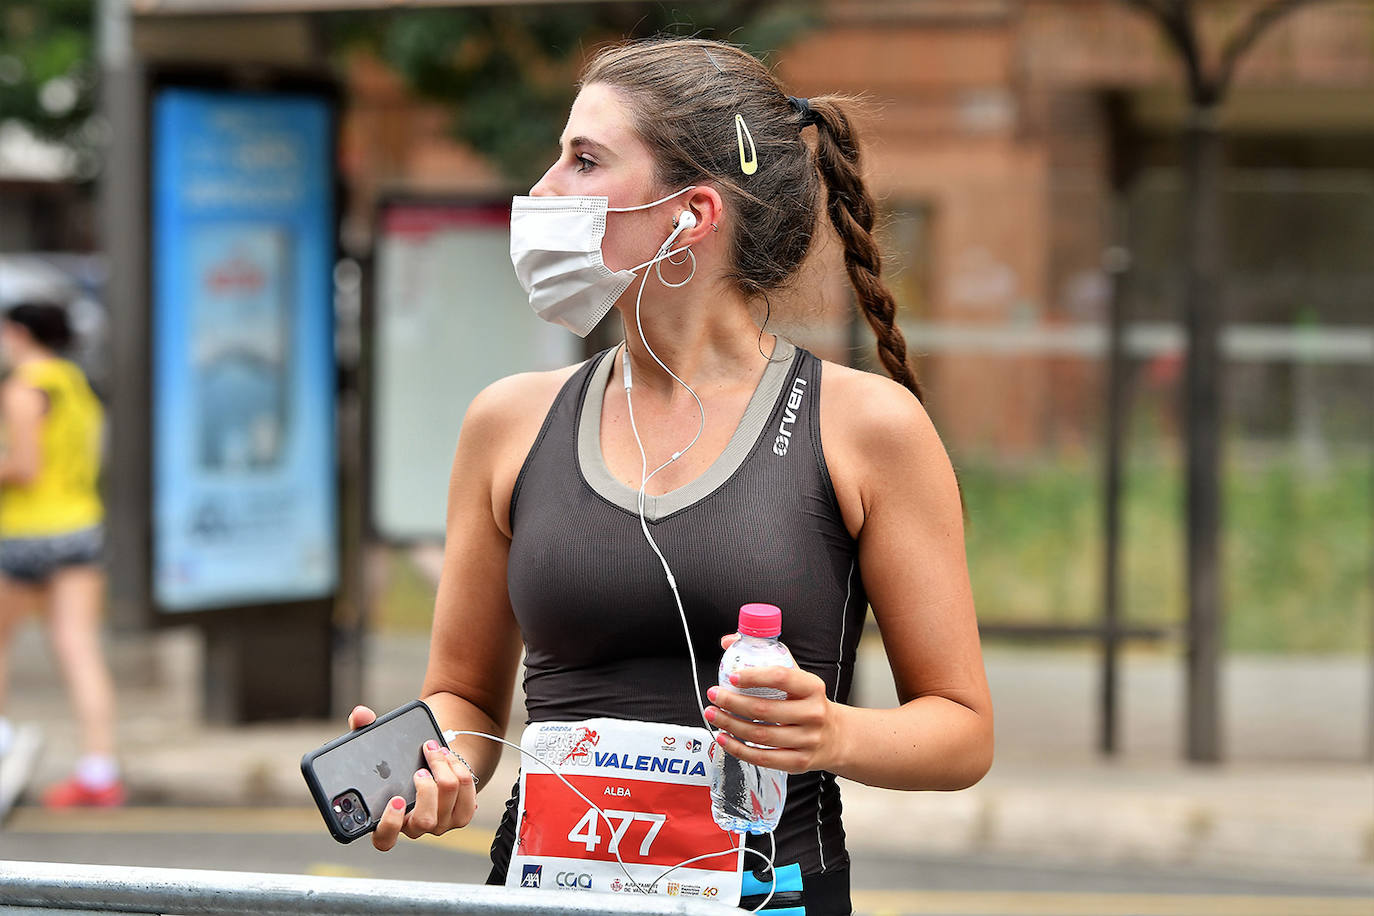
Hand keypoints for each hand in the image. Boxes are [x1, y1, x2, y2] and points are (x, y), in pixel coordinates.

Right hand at [346, 705, 478, 851]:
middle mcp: (415, 827)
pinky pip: (467, 794)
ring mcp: (440, 824)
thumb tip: (360, 715)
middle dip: (426, 791)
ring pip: (448, 803)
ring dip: (444, 771)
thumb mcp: (379, 748)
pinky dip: (459, 770)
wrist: (434, 764)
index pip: (384, 839)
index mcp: (389, 820)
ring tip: (435, 751)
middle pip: (424, 821)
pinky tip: (448, 757)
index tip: (395, 800)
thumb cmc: (401, 762)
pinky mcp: (461, 814)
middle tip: (421, 770)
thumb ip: (364, 730)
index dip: (390, 824)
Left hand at [701, 654, 843, 775]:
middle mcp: (812, 714)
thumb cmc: (809, 702)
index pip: (781, 677)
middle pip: (764, 709)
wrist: (836, 736)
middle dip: (732, 702)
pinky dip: (738, 749)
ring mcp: (806, 740)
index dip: (753, 676)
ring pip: (760, 735)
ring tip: (713, 714)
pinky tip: (724, 738)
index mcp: (812, 687)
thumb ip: (765, 658)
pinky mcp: (798, 762)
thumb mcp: (797, 677)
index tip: (732, 676)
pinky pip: (762, 758)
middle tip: (714, 695)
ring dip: (730, 724)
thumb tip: (729, 641)